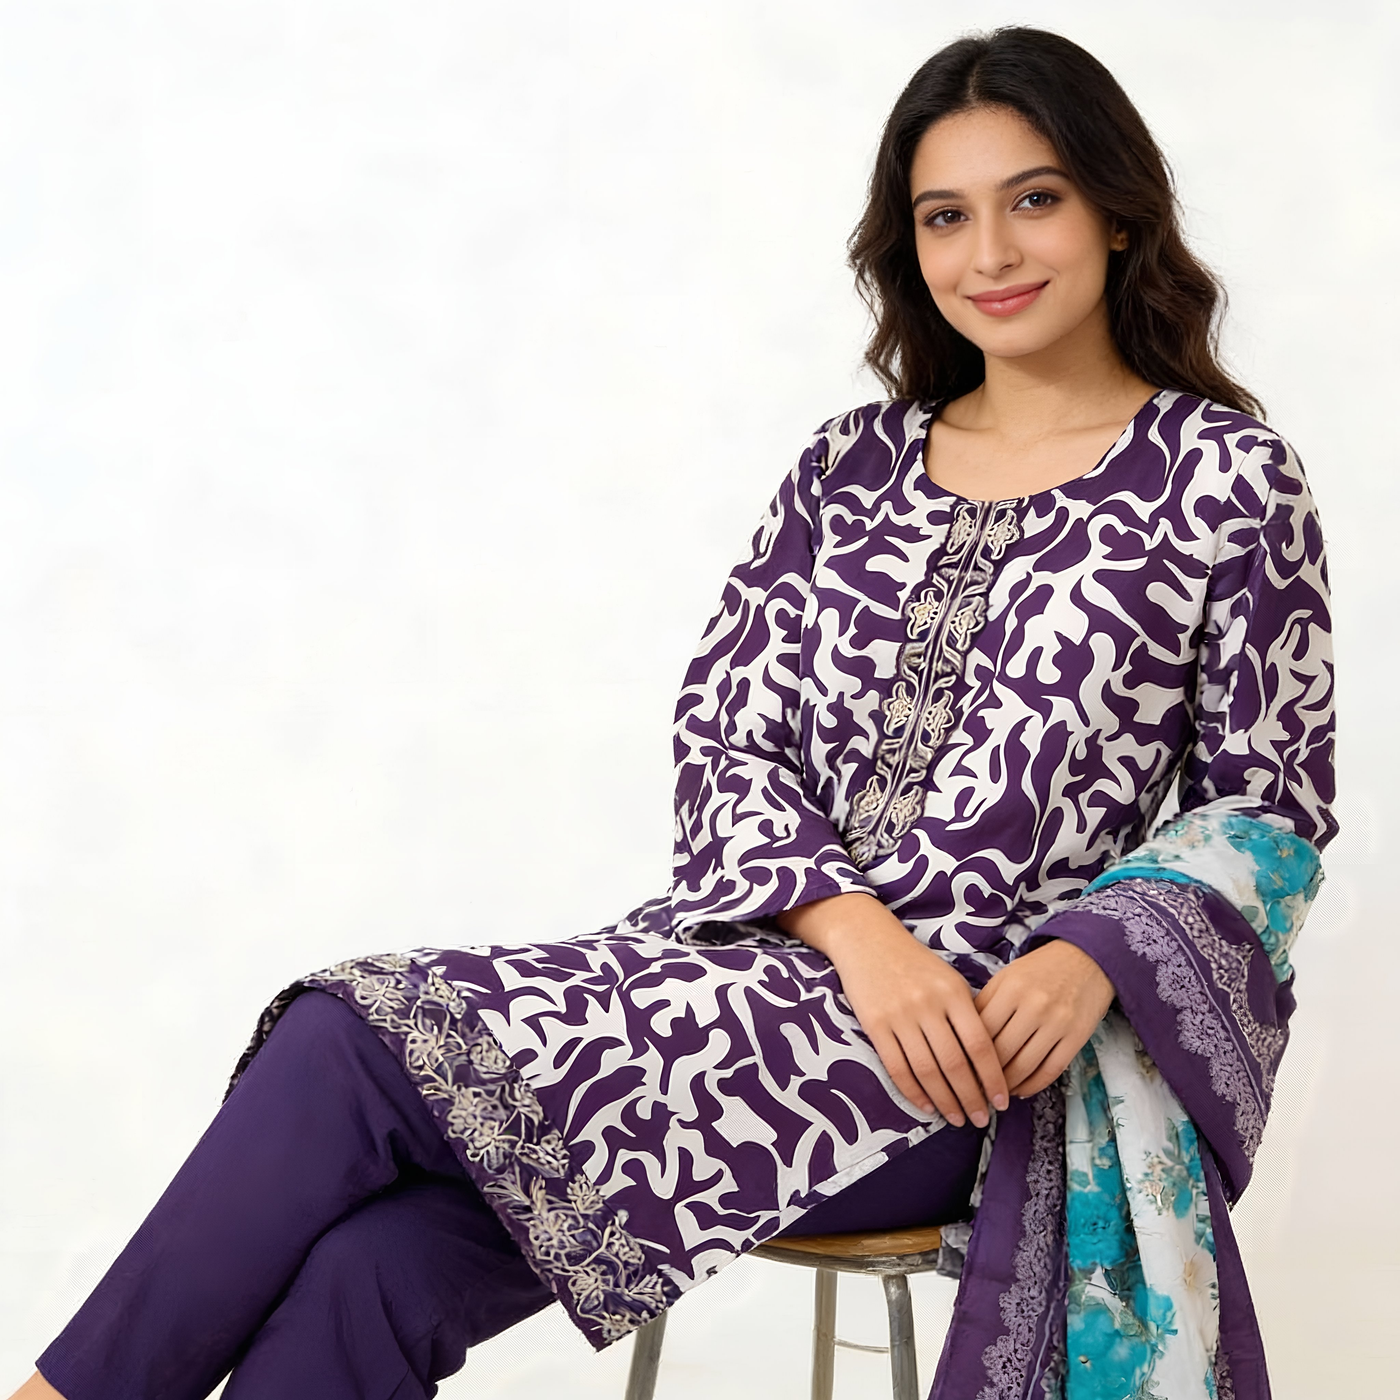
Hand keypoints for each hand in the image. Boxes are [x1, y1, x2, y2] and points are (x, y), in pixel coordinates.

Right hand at [777, 893, 1008, 1126]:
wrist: (867, 939)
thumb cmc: (913, 961)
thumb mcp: (948, 978)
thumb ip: (966, 1012)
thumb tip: (986, 1059)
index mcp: (953, 992)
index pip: (980, 1045)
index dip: (993, 1078)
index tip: (1002, 1101)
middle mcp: (928, 1005)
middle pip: (955, 1064)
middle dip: (971, 1097)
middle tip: (981, 1119)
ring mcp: (900, 1016)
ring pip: (927, 1071)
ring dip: (945, 1101)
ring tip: (957, 1118)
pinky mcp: (875, 1024)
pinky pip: (897, 1067)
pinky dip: (914, 1092)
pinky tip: (926, 1106)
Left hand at [974, 940, 1115, 1097]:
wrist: (1085, 959)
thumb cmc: (1040, 970)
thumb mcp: (1007, 976)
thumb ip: (986, 1004)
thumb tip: (963, 1038)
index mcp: (1011, 988)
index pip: (981, 1031)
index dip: (967, 1055)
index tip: (959, 1069)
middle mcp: (1033, 1006)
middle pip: (1000, 1053)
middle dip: (984, 1076)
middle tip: (974, 1088)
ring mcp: (1057, 1023)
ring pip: (1024, 1066)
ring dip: (1006, 1085)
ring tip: (995, 1092)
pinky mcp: (1077, 1037)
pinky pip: (1051, 1070)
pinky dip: (1033, 1085)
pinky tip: (1021, 1089)